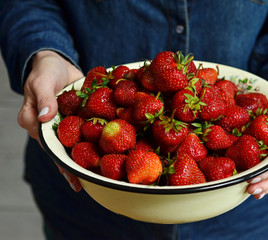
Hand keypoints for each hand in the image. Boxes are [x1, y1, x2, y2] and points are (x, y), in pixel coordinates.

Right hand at [18, 50, 83, 191]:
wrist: (57, 62)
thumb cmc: (44, 71)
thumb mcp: (41, 82)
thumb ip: (44, 99)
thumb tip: (46, 118)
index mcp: (34, 122)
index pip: (49, 147)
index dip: (61, 162)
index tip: (72, 177)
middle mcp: (48, 127)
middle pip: (61, 151)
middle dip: (73, 168)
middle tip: (86, 184)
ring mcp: (63, 123)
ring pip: (73, 144)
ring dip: (84, 157)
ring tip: (97, 174)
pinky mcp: (76, 117)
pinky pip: (84, 131)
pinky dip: (92, 139)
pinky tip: (104, 149)